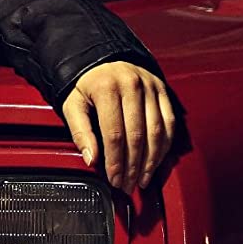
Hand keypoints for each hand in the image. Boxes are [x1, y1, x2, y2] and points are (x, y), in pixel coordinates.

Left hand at [60, 61, 176, 193]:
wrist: (104, 58)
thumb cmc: (88, 84)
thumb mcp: (73, 104)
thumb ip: (80, 132)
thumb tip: (91, 160)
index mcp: (107, 88)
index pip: (114, 134)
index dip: (116, 162)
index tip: (114, 179)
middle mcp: (132, 85)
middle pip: (137, 136)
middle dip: (132, 166)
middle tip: (127, 185)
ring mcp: (151, 87)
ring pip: (156, 132)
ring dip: (151, 161)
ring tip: (142, 179)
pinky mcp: (163, 90)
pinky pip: (169, 123)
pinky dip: (164, 146)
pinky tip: (156, 161)